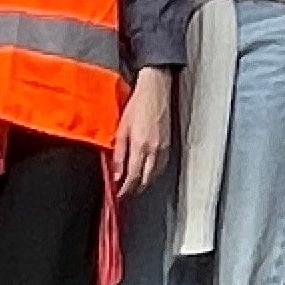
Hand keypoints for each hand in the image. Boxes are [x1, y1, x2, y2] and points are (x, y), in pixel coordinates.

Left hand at [112, 66, 174, 197]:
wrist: (155, 90)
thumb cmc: (137, 105)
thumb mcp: (121, 129)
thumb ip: (118, 154)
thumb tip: (116, 175)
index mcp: (140, 146)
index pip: (133, 177)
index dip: (125, 189)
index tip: (119, 195)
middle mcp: (154, 150)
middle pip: (145, 180)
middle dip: (135, 189)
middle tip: (126, 192)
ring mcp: (163, 147)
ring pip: (155, 174)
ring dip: (145, 182)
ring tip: (135, 184)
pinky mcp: (168, 143)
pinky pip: (161, 165)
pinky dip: (154, 173)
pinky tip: (147, 172)